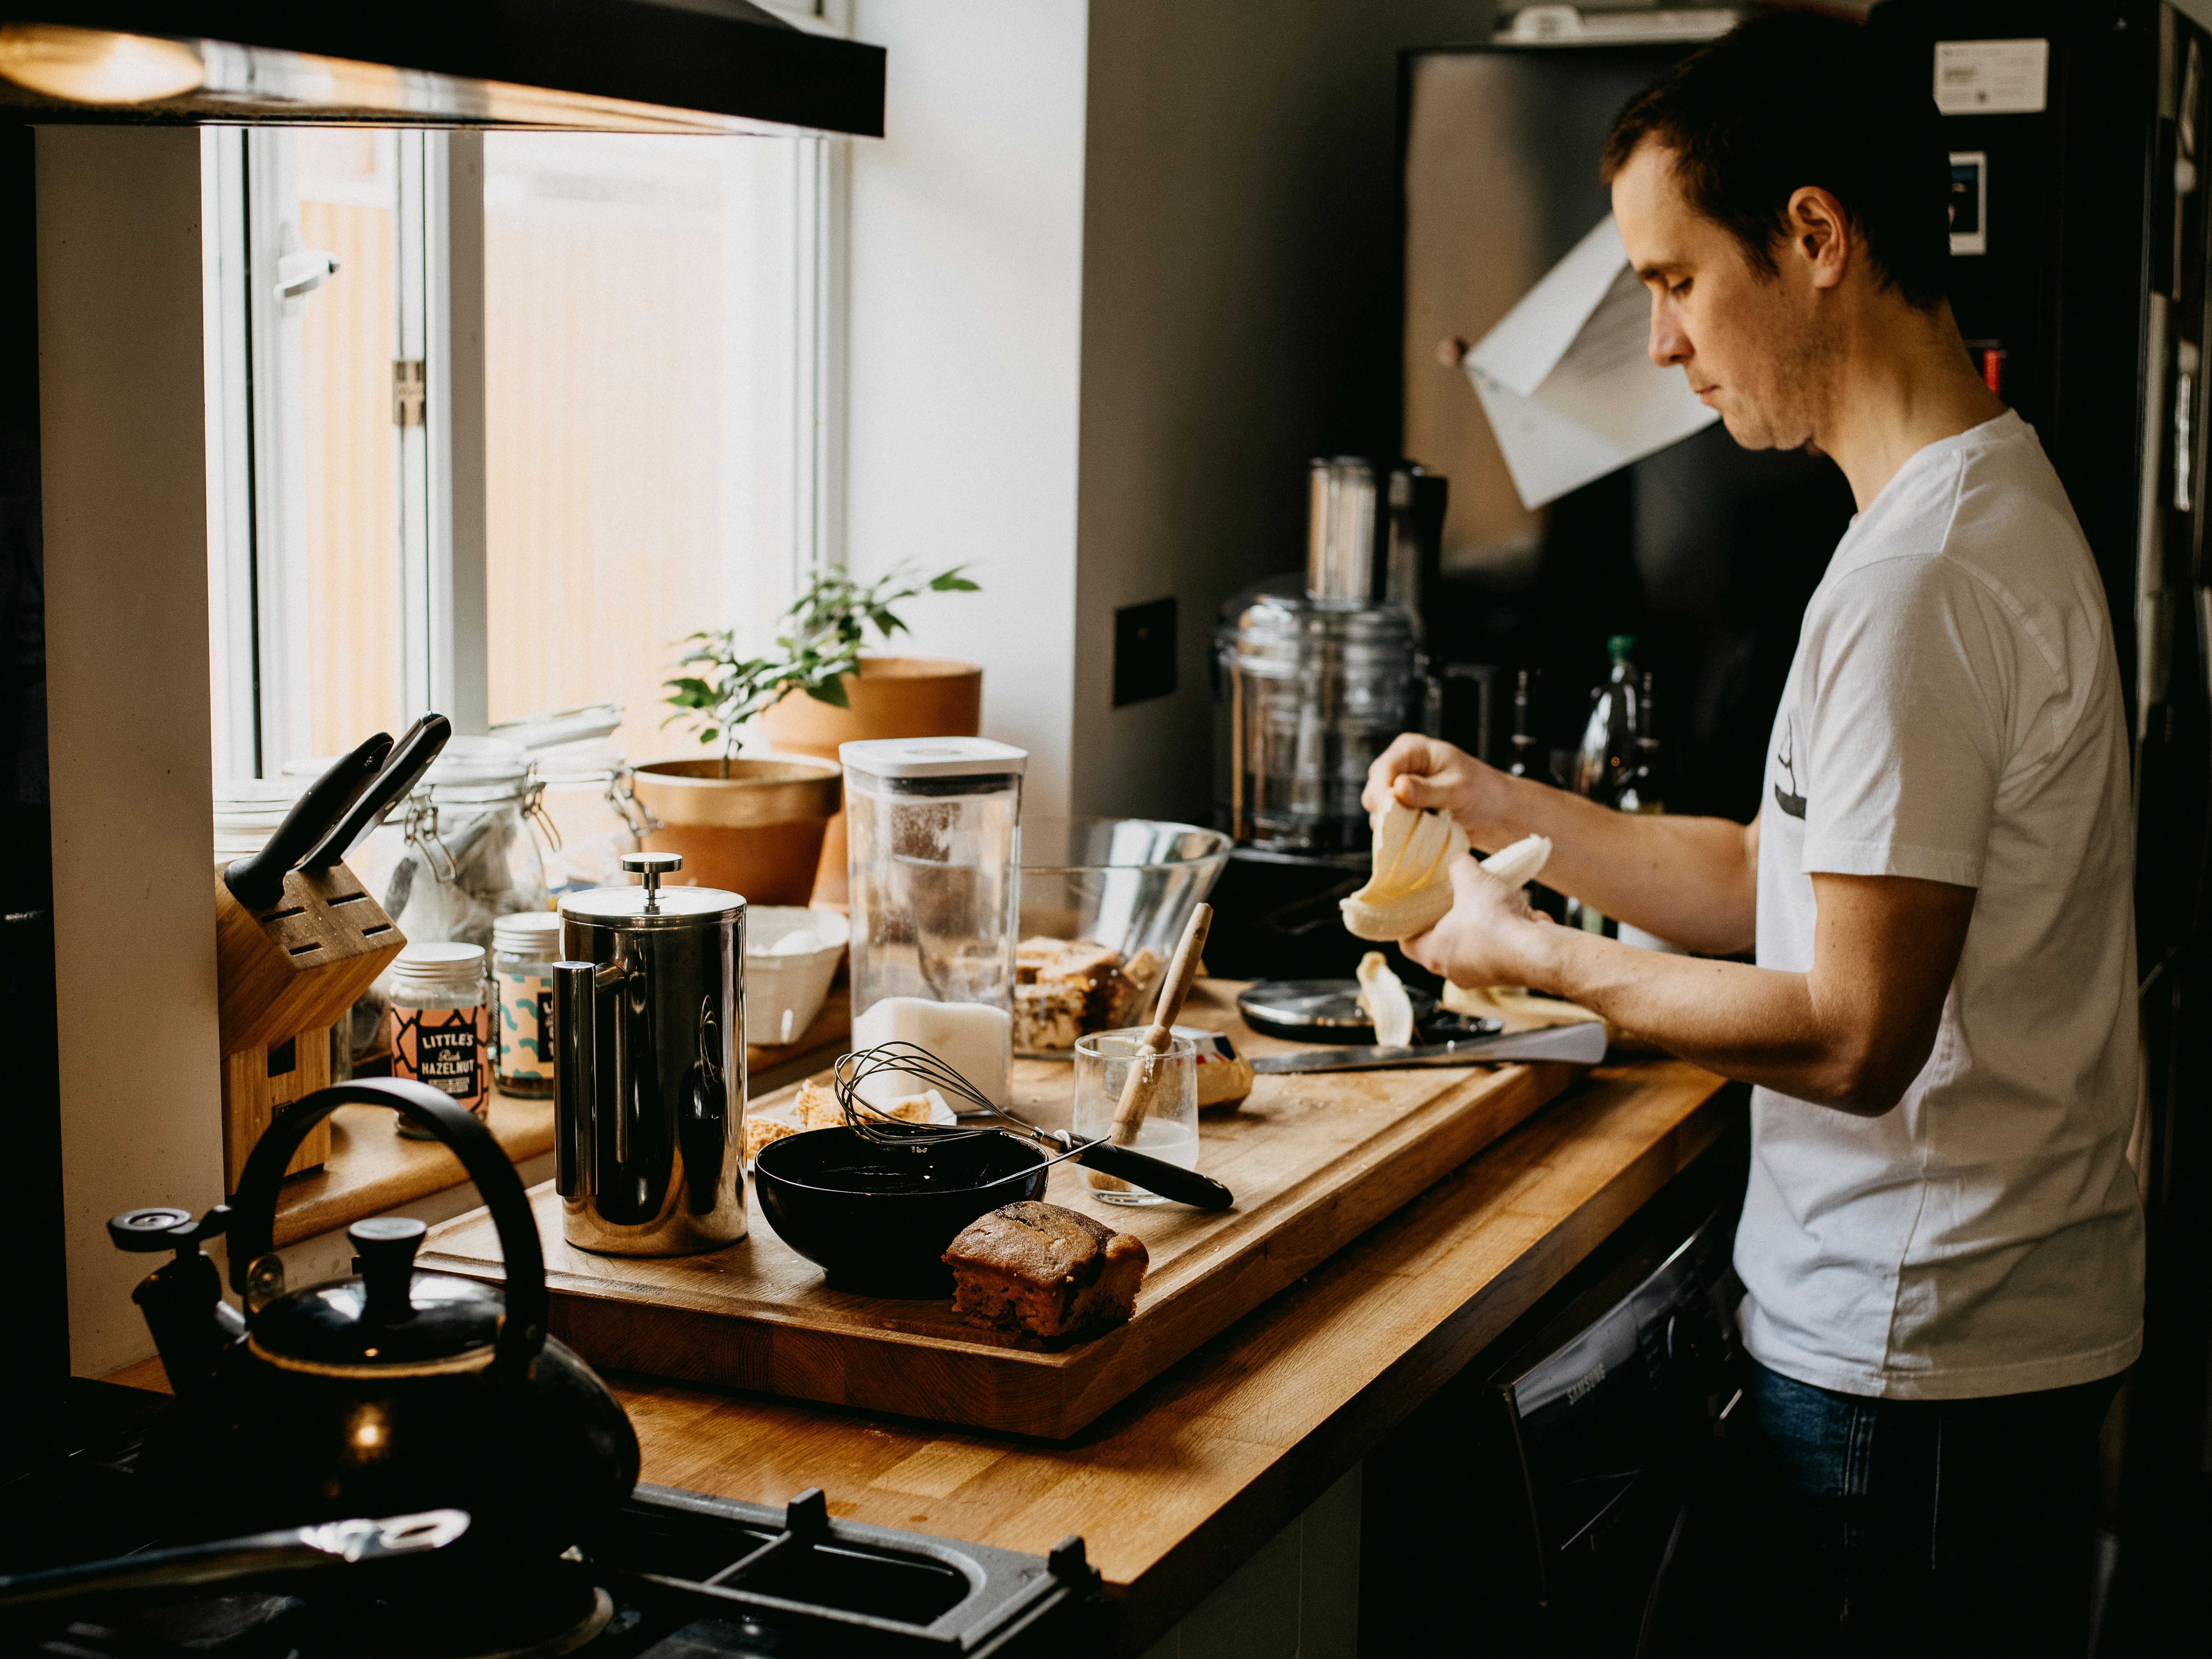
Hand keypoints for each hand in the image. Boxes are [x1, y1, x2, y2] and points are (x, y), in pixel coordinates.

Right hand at [1362, 734, 1497, 830]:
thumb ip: (1428, 791)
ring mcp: (1397, 789)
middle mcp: (1399, 766)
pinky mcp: (1401, 809)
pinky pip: (1388, 823)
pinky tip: (1416, 835)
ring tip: (1419, 830)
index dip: (1382, 793)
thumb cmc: (1482, 792)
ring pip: (1378, 811)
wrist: (1494, 812)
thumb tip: (1398, 788)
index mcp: (1411, 749)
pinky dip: (1398, 832)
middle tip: (1406, 828)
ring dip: (1393, 825)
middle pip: (1374, 791)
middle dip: (1386, 812)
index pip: (1383, 769)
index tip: (1391, 815)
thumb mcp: (1457, 790)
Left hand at [1400, 853, 1549, 988]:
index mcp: (1433, 954)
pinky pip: (1499, 949)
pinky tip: (1514, 913)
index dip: (1410, 926)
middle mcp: (1453, 971)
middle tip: (1452, 900)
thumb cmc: (1495, 924)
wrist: (1537, 951)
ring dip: (1480, 925)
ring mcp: (1480, 974)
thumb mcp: (1471, 881)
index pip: (1407, 944)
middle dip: (1449, 919)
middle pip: (1441, 943)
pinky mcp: (1505, 973)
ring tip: (1488, 900)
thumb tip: (1459, 861)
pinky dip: (1504, 933)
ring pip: (1473, 946)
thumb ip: (1460, 868)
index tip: (1415, 910)